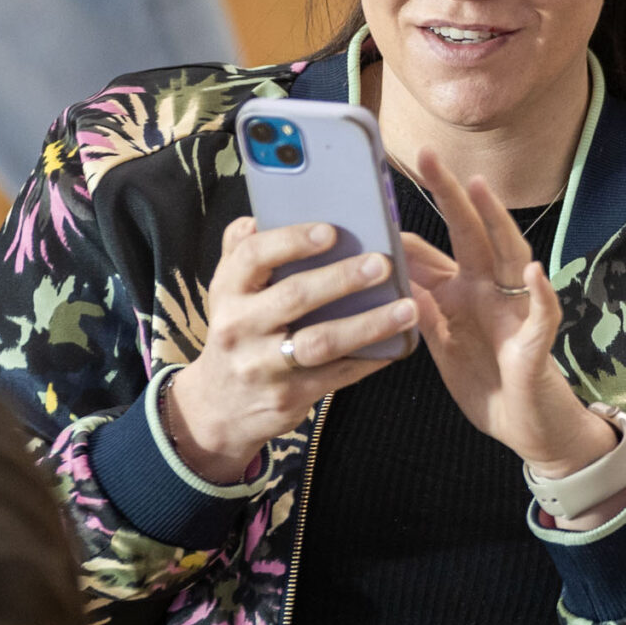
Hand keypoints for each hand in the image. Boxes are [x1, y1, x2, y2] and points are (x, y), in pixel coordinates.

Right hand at [165, 216, 418, 481]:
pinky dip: (368, 359)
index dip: (292, 240)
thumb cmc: (238, 334)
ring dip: (368, 324)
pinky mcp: (287, 397)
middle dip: (342, 278)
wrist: (219, 409)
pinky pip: (335, 375)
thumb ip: (242, 253)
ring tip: (406, 309)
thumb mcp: (229, 294)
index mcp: (228, 291)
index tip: (331, 231)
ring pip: (320, 342)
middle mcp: (239, 327)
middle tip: (383, 264)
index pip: (253, 256)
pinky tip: (396, 344)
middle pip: (294, 296)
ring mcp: (262, 366)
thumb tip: (260, 215)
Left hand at [403, 149, 625, 503]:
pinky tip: (531, 274)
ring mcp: (513, 313)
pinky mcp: (535, 344)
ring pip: (508, 257)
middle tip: (427, 155)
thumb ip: (420, 313)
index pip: (429, 252)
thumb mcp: (440, 347)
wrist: (524, 427)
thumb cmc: (485, 382)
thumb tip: (392, 276)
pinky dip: (538, 294)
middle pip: (469, 234)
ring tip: (480, 190)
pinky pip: (541, 315)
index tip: (369, 201)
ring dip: (495, 223)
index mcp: (459, 293)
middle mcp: (488, 292)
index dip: (401, 230)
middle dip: (450, 194)